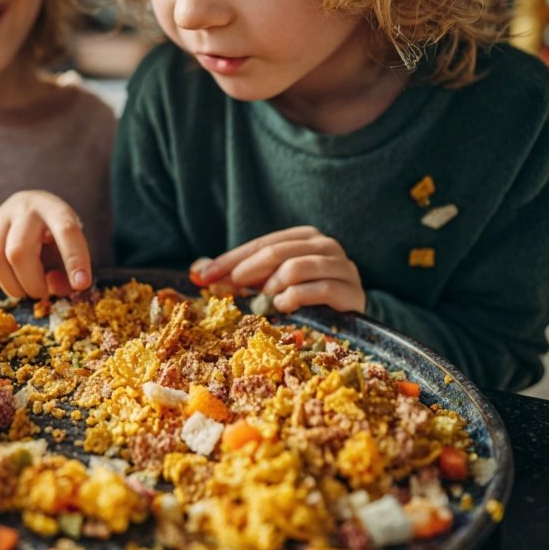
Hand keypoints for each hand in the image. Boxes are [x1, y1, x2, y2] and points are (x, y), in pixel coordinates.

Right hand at [0, 190, 92, 298]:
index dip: (75, 259)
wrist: (34, 210)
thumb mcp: (69, 253)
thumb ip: (67, 273)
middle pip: (19, 251)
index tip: (81, 284)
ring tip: (24, 289)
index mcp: (55, 209)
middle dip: (32, 283)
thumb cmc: (55, 240)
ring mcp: (0, 215)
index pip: (66, 231)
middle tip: (42, 293)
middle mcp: (25, 207)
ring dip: (10, 284)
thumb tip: (49, 285)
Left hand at [192, 225, 365, 313]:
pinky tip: (284, 306)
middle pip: (277, 252)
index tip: (203, 275)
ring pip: (297, 267)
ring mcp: (341, 266)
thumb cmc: (305, 293)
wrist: (350, 312)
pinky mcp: (350, 290)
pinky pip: (318, 289)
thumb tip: (197, 272)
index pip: (261, 244)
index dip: (230, 259)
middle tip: (230, 287)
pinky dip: (294, 298)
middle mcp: (325, 245)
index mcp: (304, 237)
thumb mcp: (270, 280)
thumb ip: (240, 275)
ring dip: (273, 285)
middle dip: (246, 270)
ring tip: (266, 299)